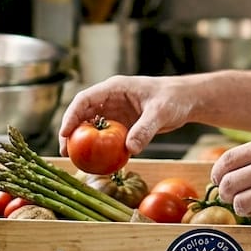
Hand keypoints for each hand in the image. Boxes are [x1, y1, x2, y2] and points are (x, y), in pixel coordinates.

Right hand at [57, 75, 194, 155]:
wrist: (185, 101)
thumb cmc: (174, 98)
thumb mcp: (160, 112)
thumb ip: (145, 128)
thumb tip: (130, 149)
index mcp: (114, 88)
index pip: (85, 99)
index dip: (72, 115)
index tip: (64, 133)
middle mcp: (110, 99)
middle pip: (82, 114)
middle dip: (71, 132)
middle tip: (65, 152)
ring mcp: (115, 113)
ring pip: (91, 126)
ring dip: (82, 141)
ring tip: (76, 160)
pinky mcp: (122, 125)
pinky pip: (105, 136)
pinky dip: (99, 148)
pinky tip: (97, 162)